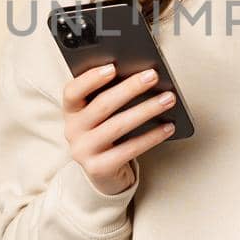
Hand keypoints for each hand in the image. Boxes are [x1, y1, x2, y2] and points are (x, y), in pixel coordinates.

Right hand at [61, 64, 176, 195]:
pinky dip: (152, 137)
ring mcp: (83, 151)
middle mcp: (72, 130)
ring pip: (118, 125)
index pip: (72, 91)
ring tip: (167, 99)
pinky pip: (129, 149)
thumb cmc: (106, 134)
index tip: (113, 67)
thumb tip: (140, 76)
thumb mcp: (101, 115)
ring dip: (146, 109)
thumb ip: (109, 96)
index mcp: (71, 111)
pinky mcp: (99, 168)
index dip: (91, 78)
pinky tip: (168, 126)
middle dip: (130, 88)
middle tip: (152, 76)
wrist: (103, 173)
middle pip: (102, 105)